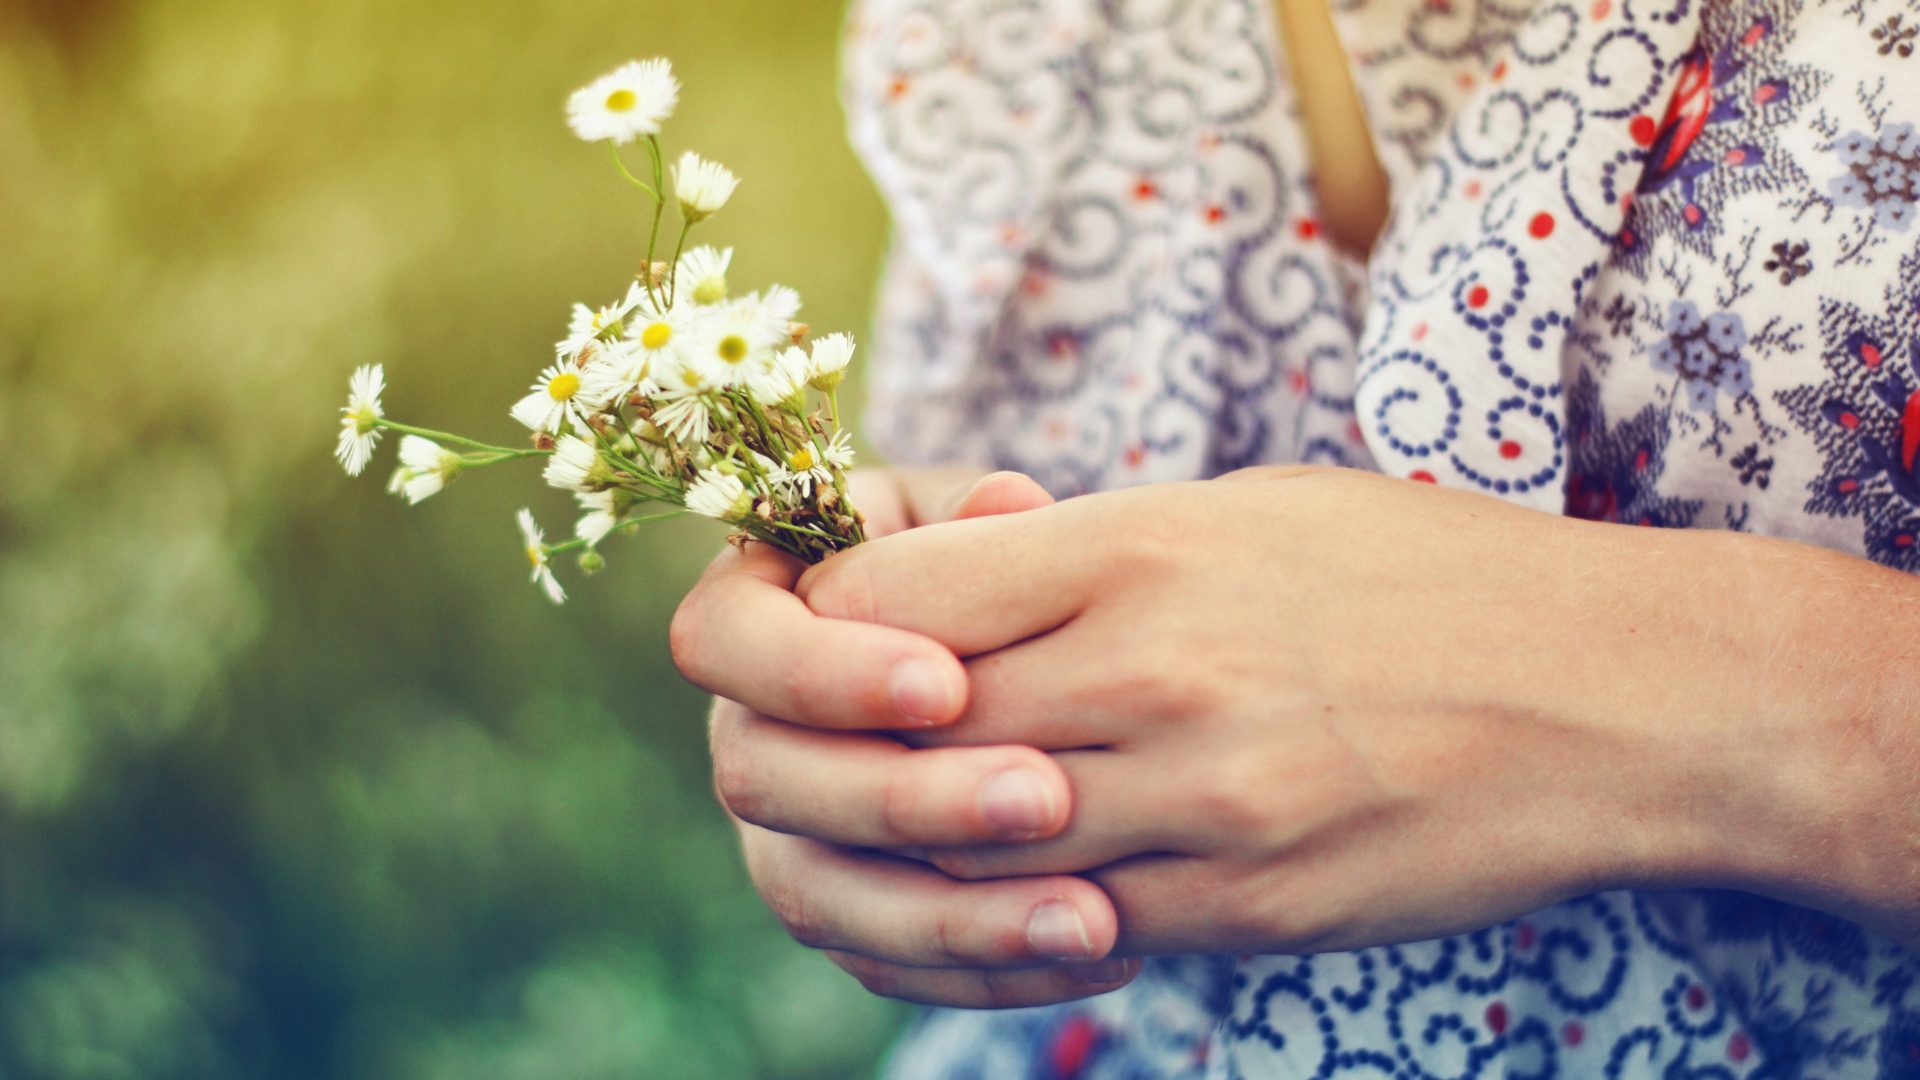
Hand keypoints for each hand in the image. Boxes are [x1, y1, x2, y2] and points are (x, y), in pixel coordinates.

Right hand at [676, 468, 1143, 1006]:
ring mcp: (782, 831)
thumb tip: (1008, 506)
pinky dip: (990, 968)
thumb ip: (983, 521)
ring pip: (819, 896)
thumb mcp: (985, 519)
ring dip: (953, 917)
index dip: (819, 672)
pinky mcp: (843, 911)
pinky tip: (1105, 952)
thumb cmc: (989, 556)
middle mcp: (745, 729)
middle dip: (903, 798)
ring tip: (1092, 918)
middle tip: (1044, 796)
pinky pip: (887, 963)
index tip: (947, 683)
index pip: (724, 643)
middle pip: (765, 782)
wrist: (1026, 645)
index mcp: (750, 611)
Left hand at [792, 467, 1908, 958]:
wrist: (1613, 697)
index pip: (890, 598)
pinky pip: (1068, 929)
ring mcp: (1197, 806)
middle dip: (839, 744)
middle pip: (901, 733)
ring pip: (965, 851)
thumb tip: (937, 587)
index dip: (827, 623)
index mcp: (1138, 548)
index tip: (836, 633)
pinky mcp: (1243, 906)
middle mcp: (1151, 677)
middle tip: (828, 745)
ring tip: (895, 826)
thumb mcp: (1245, 511)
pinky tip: (1001, 893)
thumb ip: (1081, 553)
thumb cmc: (1424, 575)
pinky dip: (1006, 918)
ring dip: (905, 846)